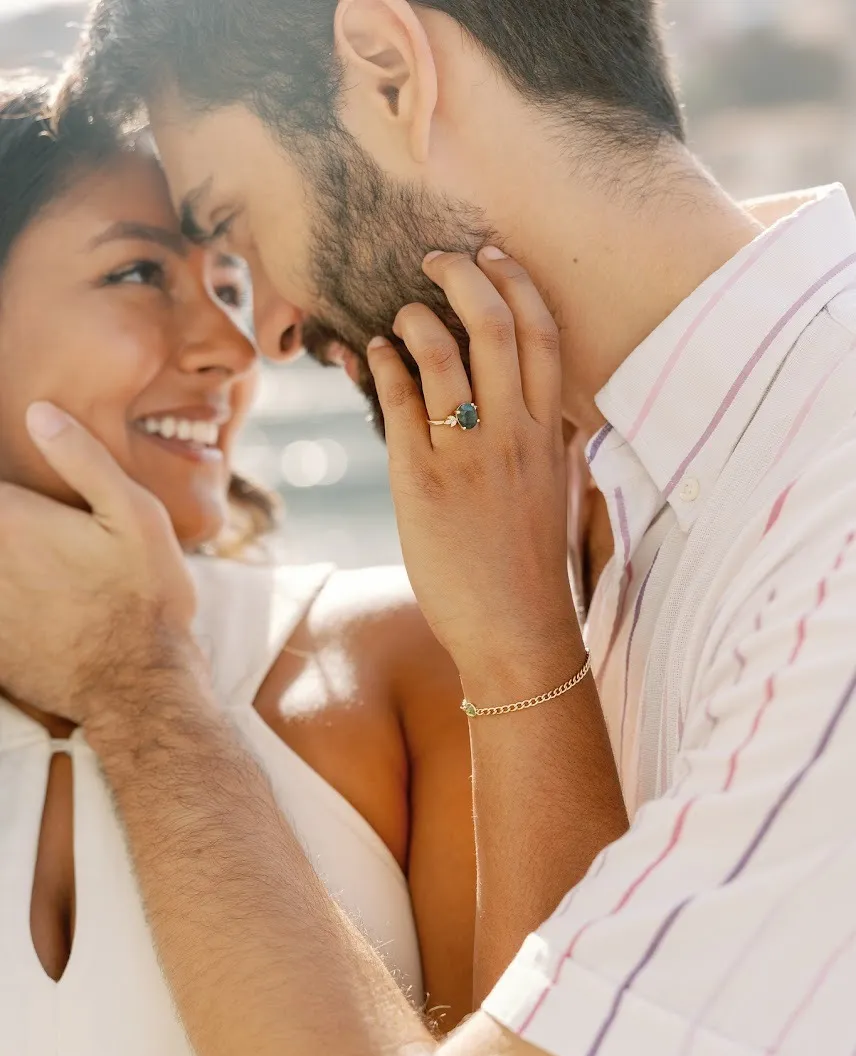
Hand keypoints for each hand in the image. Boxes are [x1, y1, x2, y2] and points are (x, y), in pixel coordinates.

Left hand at [0, 404, 196, 724]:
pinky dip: (8, 606)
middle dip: (9, 527)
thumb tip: (39, 413)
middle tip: (46, 549)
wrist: (139, 686)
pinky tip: (36, 606)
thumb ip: (84, 459)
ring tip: (45, 573)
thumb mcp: (136, 515)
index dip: (9, 495)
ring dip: (10, 568)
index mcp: (9, 518)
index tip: (22, 505)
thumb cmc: (144, 596)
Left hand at [366, 249, 581, 698]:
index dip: (516, 283)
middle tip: (436, 260)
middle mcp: (514, 434)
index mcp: (550, 433)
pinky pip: (399, 402)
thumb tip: (535, 408)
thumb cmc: (533, 567)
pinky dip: (381, 366)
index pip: (543, 333)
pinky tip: (370, 355)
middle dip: (464, 275)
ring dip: (415, 317)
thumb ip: (547, 442)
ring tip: (400, 313)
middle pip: (496, 323)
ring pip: (443, 352)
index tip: (493, 256)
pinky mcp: (423, 482)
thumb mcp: (555, 491)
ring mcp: (469, 456)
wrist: (517, 633)